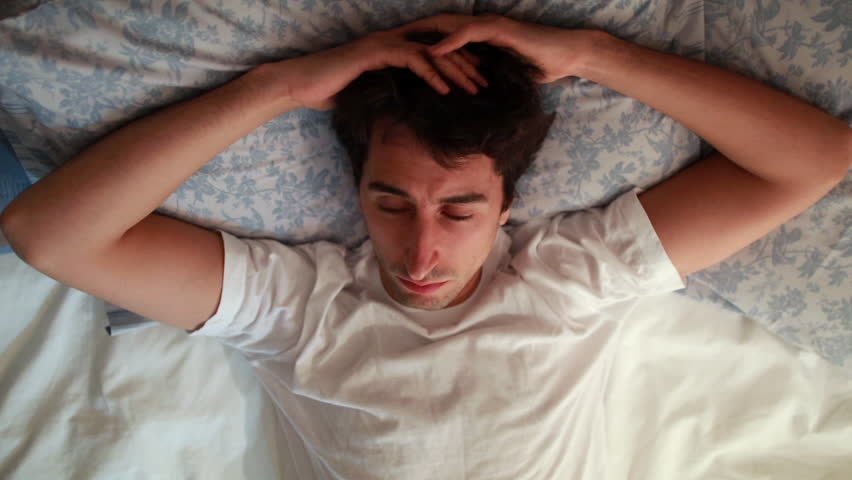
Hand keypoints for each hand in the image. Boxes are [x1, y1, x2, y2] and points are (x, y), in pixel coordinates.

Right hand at [274, 27, 488, 109]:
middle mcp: (393, 41)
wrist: (302, 84)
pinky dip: (432, 74)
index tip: (477, 84)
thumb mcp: (369, 95)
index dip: (457, 67)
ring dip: (455, 70)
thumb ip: (389, 96)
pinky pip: (412, 60)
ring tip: (475, 88)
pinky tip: (447, 90)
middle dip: (466, 66)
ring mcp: (385, 44)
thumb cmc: (331, 93)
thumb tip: (407, 116)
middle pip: (439, 50)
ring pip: (431, 53)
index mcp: (394, 50)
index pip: (434, 54)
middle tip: (486, 84)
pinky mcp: (377, 52)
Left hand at [402, 13, 601, 82]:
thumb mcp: (501, 77)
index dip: (418, 41)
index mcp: (477, 36)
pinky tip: (432, 51)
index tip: (395, 51)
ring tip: (399, 43)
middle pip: (437, 26)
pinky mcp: (499, 31)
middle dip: (412, 33)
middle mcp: (480, 26)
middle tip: (385, 42)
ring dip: (424, 34)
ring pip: (448, 26)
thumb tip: (467, 100)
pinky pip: (469, 33)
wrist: (565, 55)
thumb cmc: (538, 67)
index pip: (441, 35)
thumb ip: (484, 80)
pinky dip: (449, 42)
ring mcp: (489, 26)